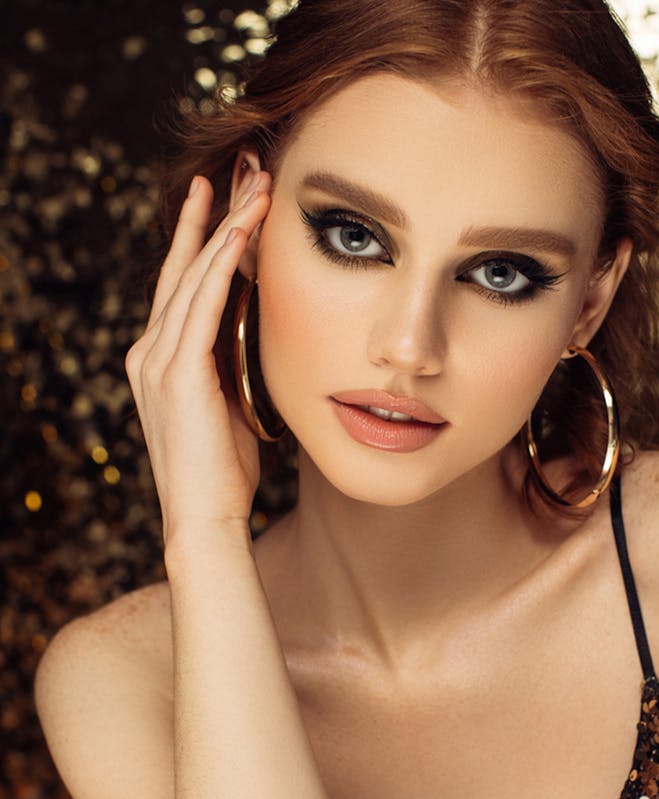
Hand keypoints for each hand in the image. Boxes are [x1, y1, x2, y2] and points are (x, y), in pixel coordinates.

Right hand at [125, 173, 271, 549]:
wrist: (205, 516)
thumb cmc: (223, 467)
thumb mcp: (228, 403)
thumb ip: (230, 363)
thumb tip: (256, 331)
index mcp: (162, 359)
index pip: (185, 285)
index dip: (208, 239)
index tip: (232, 201)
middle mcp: (150, 351)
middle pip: (185, 268)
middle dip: (215, 216)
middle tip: (240, 170)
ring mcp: (158, 360)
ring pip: (195, 276)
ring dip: (226, 228)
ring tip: (253, 186)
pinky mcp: (177, 372)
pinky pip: (202, 305)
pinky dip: (222, 266)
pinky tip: (241, 233)